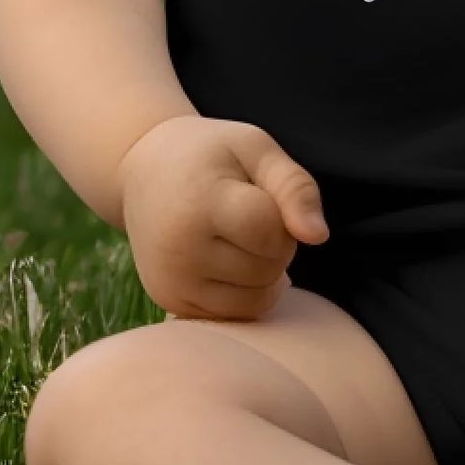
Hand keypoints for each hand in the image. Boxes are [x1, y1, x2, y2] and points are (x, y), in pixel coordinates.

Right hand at [115, 113, 329, 319]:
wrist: (145, 170)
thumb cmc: (211, 155)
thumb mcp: (256, 149)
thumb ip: (295, 186)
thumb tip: (318, 236)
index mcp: (201, 204)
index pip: (271, 232)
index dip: (282, 214)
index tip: (260, 192)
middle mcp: (180, 251)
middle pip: (266, 268)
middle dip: (274, 243)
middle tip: (247, 211)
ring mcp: (171, 282)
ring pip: (256, 300)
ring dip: (264, 271)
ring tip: (238, 235)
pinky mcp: (169, 303)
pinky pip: (234, 315)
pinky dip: (245, 291)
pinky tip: (228, 259)